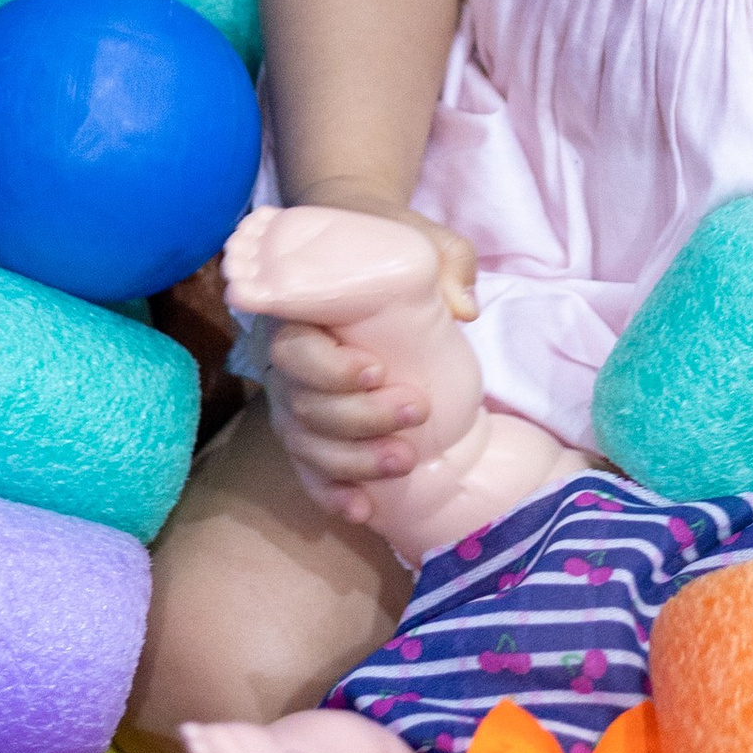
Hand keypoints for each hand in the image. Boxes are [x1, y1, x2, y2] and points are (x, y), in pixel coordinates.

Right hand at [239, 203, 483, 523]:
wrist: (357, 260)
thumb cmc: (387, 247)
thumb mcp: (422, 241)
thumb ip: (446, 261)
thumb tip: (464, 307)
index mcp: (301, 314)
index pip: (295, 351)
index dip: (330, 371)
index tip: (377, 371)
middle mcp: (288, 364)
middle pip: (304, 407)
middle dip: (359, 420)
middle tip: (417, 411)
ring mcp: (297, 402)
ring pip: (307, 445)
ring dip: (353, 462)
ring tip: (405, 462)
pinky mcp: (313, 432)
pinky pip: (310, 471)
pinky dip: (331, 494)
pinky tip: (363, 511)